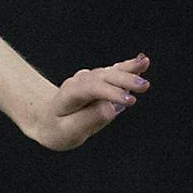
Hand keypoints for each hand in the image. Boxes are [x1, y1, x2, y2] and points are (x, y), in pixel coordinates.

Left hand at [22, 53, 150, 151]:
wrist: (47, 118)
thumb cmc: (57, 128)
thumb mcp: (67, 132)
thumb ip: (88, 120)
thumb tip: (111, 108)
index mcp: (69, 95)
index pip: (91, 90)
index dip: (110, 93)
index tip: (130, 101)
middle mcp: (79, 82)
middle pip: (102, 78)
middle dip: (123, 80)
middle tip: (144, 86)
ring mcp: (89, 78)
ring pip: (109, 71)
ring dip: (128, 69)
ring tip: (145, 63)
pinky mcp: (100, 79)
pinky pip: (115, 71)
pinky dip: (128, 67)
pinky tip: (142, 61)